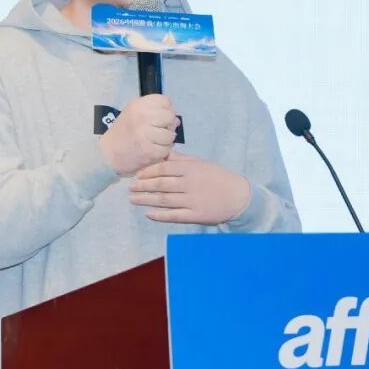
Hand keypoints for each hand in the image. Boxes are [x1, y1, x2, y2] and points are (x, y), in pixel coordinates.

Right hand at [98, 95, 178, 176]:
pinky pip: (166, 149)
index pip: (165, 101)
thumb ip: (154, 111)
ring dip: (166, 140)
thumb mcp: (134, 113)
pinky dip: (162, 151)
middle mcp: (142, 117)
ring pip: (170, 135)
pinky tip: (152, 150)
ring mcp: (146, 134)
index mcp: (138, 105)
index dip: (166, 109)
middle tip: (158, 130)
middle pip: (170, 116)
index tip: (159, 117)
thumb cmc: (124, 132)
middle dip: (168, 125)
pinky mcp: (149, 151)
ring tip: (155, 141)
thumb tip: (176, 120)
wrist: (108, 154)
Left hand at [129, 150, 250, 224]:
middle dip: (142, 186)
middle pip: (160, 184)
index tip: (137, 174)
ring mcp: (192, 201)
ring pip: (164, 200)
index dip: (148, 172)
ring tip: (133, 199)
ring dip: (146, 200)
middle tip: (130, 187)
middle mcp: (189, 184)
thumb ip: (182, 159)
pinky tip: (148, 214)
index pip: (164, 169)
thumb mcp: (201, 163)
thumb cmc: (219, 177)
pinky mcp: (195, 215)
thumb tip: (164, 153)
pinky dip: (160, 215)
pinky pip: (173, 215)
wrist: (238, 196)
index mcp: (191, 169)